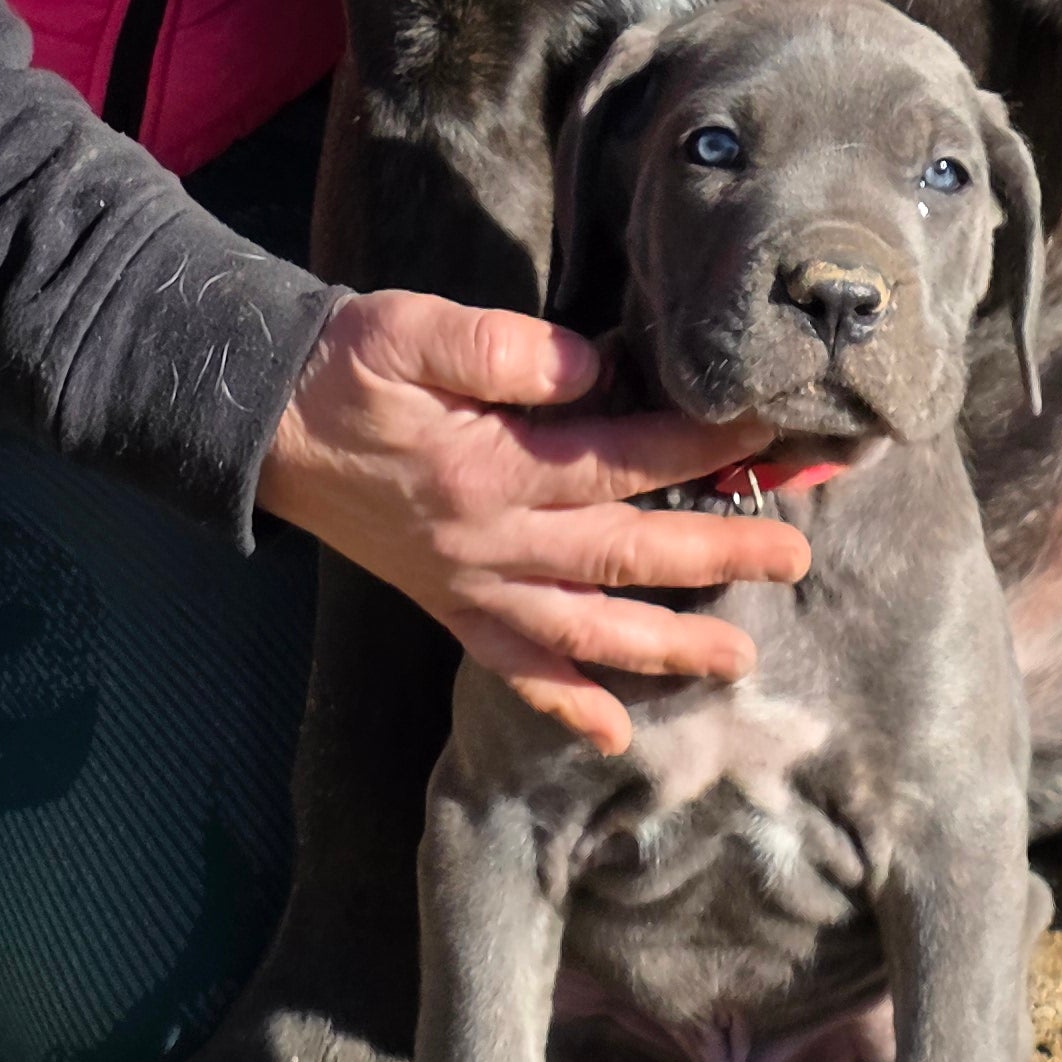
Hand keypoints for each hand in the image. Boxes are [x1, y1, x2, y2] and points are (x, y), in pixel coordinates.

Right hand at [256, 292, 807, 753]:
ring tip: (740, 657)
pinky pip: (515, 667)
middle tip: (794, 556)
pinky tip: (614, 731)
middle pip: (625, 554)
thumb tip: (593, 367)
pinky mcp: (450, 606)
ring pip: (586, 627)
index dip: (699, 449)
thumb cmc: (347, 367)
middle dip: (716, 555)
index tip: (767, 437)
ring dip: (666, 644)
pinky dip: (565, 703)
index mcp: (493, 468)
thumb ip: (502, 349)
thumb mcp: (414, 330)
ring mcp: (472, 585)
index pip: (622, 460)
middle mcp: (492, 541)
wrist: (267, 424)